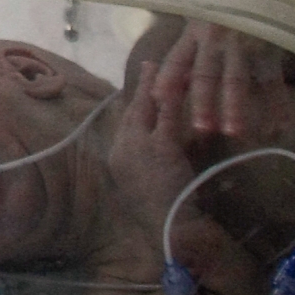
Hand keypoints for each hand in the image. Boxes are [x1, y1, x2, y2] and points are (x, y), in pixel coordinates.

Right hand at [106, 59, 202, 232]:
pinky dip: (171, 97)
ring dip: (152, 84)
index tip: (138, 91)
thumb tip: (159, 151)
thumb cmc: (164, 216)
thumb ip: (150, 165)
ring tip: (158, 66)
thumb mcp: (147, 186)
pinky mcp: (160, 147)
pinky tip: (177, 82)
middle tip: (147, 67)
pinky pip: (166, 115)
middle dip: (139, 88)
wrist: (170, 229)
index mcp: (117, 160)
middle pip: (131, 111)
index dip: (132, 106)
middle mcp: (122, 149)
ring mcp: (138, 147)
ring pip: (145, 108)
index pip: (124, 125)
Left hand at [155, 20, 294, 143]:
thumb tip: (159, 92)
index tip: (160, 101)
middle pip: (207, 73)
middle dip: (204, 101)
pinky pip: (273, 80)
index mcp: (194, 34)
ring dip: (236, 106)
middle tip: (201, 128)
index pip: (177, 59)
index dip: (169, 79)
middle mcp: (216, 39)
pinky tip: (277, 127)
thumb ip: (182, 59)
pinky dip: (277, 104)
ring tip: (235, 132)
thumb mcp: (197, 29)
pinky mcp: (268, 48)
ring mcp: (243, 44)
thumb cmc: (220, 13)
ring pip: (238, 79)